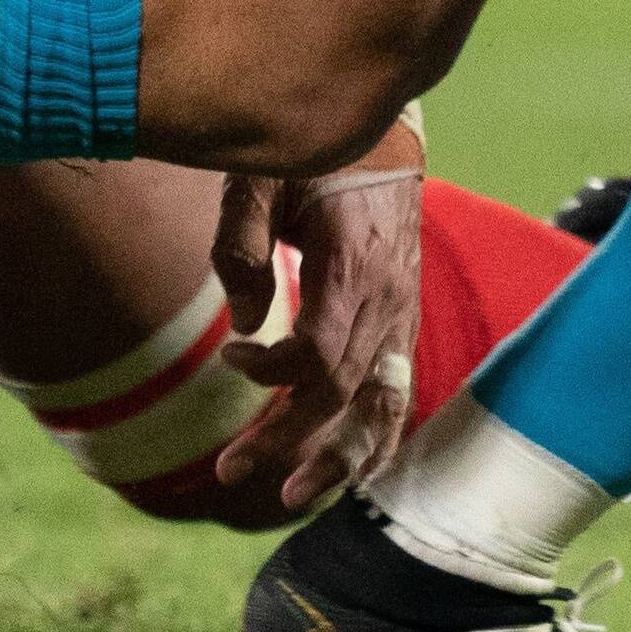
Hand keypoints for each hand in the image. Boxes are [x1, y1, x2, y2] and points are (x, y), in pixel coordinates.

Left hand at [207, 140, 424, 515]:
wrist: (386, 135)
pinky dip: (376, 436)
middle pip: (343, 393)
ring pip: (380, 406)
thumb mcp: (262, 178)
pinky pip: (397, 392)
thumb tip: (246, 324)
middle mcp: (389, 298)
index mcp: (355, 265)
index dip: (271, 373)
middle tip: (226, 471)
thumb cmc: (314, 154)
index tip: (227, 356)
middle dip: (286, 440)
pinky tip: (350, 470)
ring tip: (292, 496)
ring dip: (340, 458)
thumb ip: (244, 246)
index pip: (318, 354)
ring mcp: (403, 313)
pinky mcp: (404, 320)